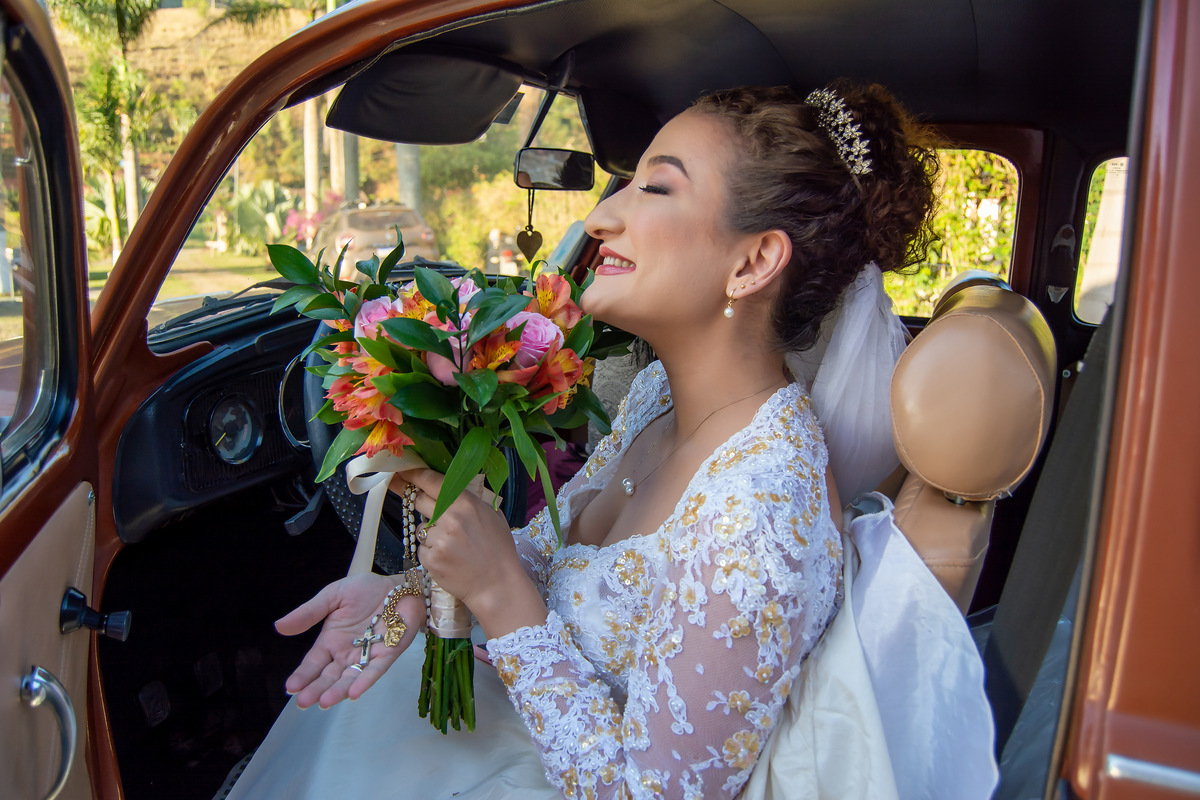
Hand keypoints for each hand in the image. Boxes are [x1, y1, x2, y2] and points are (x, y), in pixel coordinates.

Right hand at [276, 572, 424, 708]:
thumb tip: (279, 626)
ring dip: (338, 691)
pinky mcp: (388, 654)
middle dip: (316, 689)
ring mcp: (367, 655)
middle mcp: (346, 653)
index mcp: (331, 642)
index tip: (290, 687)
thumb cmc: (365, 590)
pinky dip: (365, 681)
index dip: (303, 675)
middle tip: (303, 702)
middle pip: (329, 676)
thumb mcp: (332, 596)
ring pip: (350, 678)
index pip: (313, 663)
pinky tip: (355, 693)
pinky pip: (375, 670)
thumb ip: (310, 612)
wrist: (398, 585)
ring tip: (324, 702)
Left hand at [395, 469, 546, 636]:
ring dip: (430, 533)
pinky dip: (431, 552)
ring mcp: (438, 540)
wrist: (497, 585)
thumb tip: (448, 488)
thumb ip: (470, 500)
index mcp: (466, 503)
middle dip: (420, 503)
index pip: (431, 481)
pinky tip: (448, 559)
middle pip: (419, 500)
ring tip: (452, 546)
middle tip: (430, 511)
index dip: (414, 474)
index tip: (403, 471)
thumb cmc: (499, 550)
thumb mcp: (493, 515)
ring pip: (421, 528)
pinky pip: (421, 548)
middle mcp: (449, 518)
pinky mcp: (430, 559)